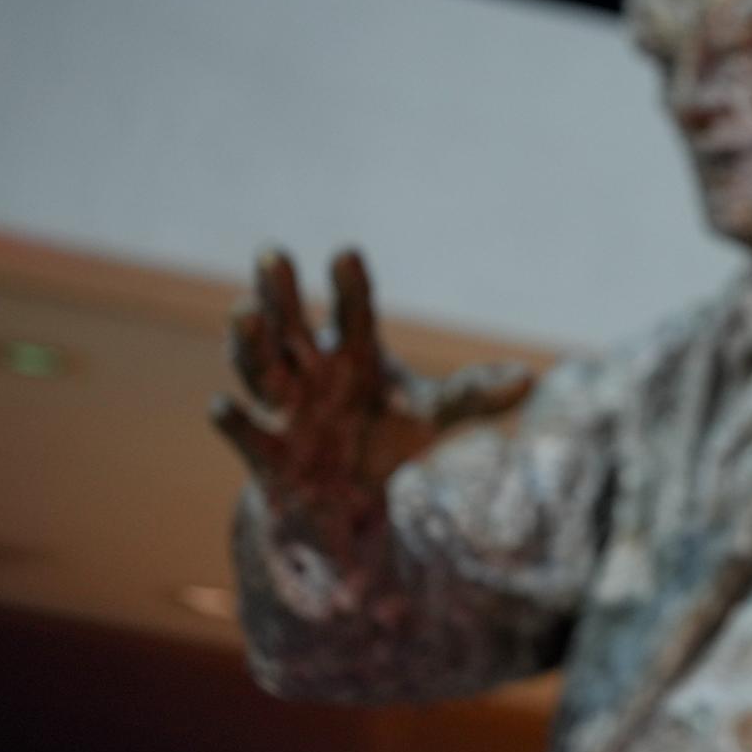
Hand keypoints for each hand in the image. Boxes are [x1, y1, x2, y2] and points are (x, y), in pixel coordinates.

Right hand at [209, 249, 532, 530]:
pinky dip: (231, 419)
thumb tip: (530, 379)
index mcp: (353, 352)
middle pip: (291, 325)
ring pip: (259, 368)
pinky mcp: (264, 450)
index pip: (354, 312)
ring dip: (249, 341)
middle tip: (274, 255)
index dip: (350, 286)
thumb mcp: (431, 415)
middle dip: (280, 293)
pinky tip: (221, 406)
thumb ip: (472, 395)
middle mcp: (311, 370)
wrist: (344, 496)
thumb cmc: (384, 437)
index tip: (347, 254)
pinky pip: (243, 431)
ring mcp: (283, 407)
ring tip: (243, 311)